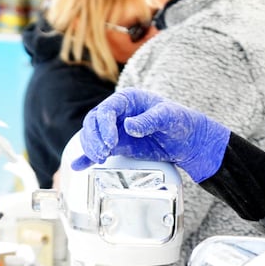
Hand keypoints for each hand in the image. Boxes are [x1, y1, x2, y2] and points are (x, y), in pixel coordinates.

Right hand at [72, 89, 230, 182]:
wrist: (187, 140)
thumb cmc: (179, 121)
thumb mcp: (168, 117)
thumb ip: (150, 120)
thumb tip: (129, 126)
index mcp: (127, 99)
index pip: (106, 110)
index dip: (105, 126)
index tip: (111, 142)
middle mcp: (117, 113)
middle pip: (94, 123)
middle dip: (95, 139)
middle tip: (103, 154)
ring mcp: (115, 129)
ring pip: (92, 136)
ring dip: (91, 147)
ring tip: (99, 160)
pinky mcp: (117, 145)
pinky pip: (98, 149)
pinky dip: (86, 157)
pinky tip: (78, 166)